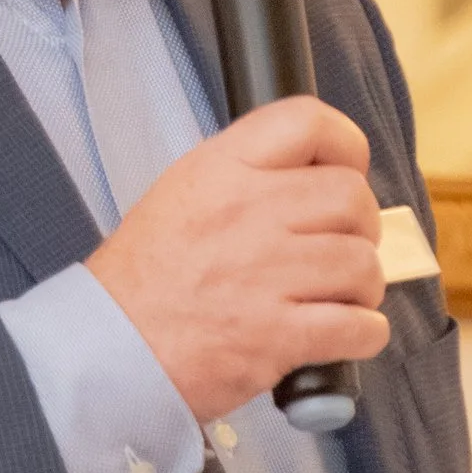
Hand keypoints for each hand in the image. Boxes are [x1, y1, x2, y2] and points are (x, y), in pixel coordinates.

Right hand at [87, 98, 388, 423]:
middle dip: (360, 228)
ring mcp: (267, 275)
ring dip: (362, 286)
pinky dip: (363, 333)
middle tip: (339, 249)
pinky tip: (342, 333)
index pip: (309, 122)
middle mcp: (250, 212)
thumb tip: (314, 182)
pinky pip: (358, 326)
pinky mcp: (278, 336)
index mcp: (222, 169)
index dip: (345, 146)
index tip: (344, 171)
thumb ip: (246, 177)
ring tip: (337, 297)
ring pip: (363, 264)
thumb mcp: (181, 194)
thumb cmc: (142, 280)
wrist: (108, 351)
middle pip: (352, 197)